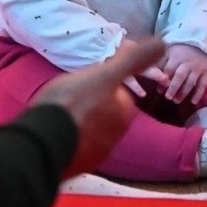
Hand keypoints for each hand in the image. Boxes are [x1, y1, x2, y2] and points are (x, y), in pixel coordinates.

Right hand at [35, 38, 164, 177]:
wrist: (43, 140)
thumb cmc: (73, 103)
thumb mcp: (105, 74)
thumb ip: (134, 60)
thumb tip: (163, 44)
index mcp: (123, 113)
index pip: (119, 92)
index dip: (102, 83)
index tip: (87, 81)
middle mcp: (115, 136)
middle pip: (103, 111)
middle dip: (92, 103)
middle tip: (71, 95)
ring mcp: (95, 152)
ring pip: (89, 128)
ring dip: (79, 120)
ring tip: (60, 112)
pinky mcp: (77, 163)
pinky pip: (76, 144)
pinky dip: (69, 136)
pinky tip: (54, 128)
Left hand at [158, 43, 206, 103]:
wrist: (201, 43)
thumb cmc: (180, 51)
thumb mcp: (169, 52)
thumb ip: (160, 62)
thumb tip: (150, 73)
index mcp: (177, 57)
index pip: (169, 70)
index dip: (163, 81)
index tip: (159, 90)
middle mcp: (188, 63)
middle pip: (180, 76)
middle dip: (173, 88)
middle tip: (168, 97)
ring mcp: (198, 68)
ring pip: (191, 82)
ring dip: (183, 93)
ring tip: (176, 101)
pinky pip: (203, 85)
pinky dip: (198, 94)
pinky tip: (193, 102)